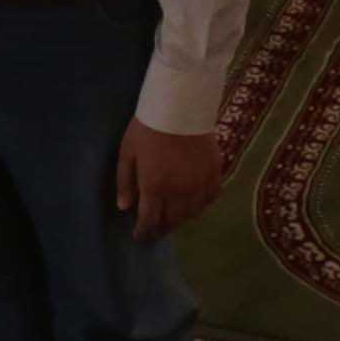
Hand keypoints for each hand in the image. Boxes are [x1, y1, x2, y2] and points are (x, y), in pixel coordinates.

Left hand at [112, 119, 228, 238]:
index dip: (144, 233)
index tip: (140, 236)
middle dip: (161, 228)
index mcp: (155, 187)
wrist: (181, 104)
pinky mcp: (214, 173)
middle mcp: (179, 191)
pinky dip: (202, 205)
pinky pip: (210, 198)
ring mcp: (199, 183)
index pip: (149, 221)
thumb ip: (125, 182)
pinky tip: (194, 202)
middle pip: (172, 221)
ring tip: (173, 216)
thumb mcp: (128, 152)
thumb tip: (124, 208)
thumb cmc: (148, 126)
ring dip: (181, 218)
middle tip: (155, 229)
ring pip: (192, 214)